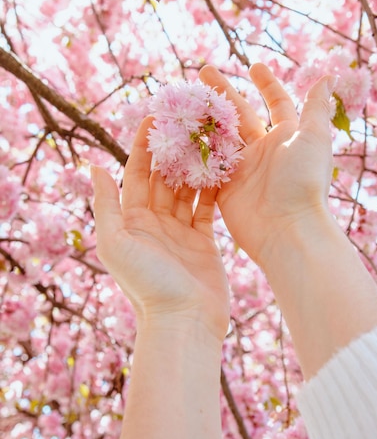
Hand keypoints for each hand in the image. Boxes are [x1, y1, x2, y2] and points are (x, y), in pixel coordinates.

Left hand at [92, 118, 229, 342]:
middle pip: (163, 178)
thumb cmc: (146, 284)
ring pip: (187, 189)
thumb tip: (93, 166)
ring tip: (207, 138)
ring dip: (194, 165)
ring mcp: (179, 232)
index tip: (154, 117)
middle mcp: (154, 223)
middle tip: (187, 122)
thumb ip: (106, 204)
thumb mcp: (116, 242)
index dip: (143, 145)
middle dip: (173, 150)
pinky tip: (221, 167)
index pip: (136, 173)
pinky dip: (212, 188)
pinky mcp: (203, 241)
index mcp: (131, 220)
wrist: (183, 321)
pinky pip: (207, 207)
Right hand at [199, 63, 334, 267]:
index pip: (276, 103)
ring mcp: (242, 169)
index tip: (253, 66)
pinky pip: (206, 164)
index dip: (266, 84)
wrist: (287, 230)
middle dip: (222, 93)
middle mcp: (264, 151)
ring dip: (203, 117)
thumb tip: (329, 76)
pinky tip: (178, 131)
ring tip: (184, 98)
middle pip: (240, 115)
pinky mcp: (225, 188)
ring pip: (219, 136)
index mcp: (286, 137)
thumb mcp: (314, 138)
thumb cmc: (304, 182)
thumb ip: (316, 108)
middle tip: (201, 72)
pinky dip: (194, 149)